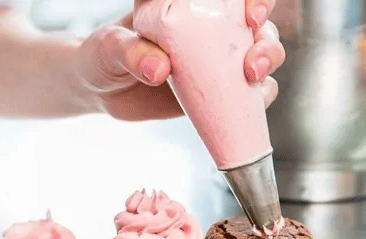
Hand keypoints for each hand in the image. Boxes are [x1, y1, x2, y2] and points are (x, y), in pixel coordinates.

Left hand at [73, 0, 284, 120]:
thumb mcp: (111, 47)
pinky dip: (260, 98)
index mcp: (188, 7)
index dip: (256, 0)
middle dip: (267, 42)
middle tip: (253, 63)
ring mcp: (214, 63)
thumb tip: (158, 69)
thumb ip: (131, 52)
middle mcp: (209, 32)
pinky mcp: (214, 93)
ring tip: (253, 81)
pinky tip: (255, 102)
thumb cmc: (102, 57)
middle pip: (257, 29)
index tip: (252, 14)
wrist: (97, 91)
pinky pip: (248, 95)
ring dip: (268, 68)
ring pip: (259, 59)